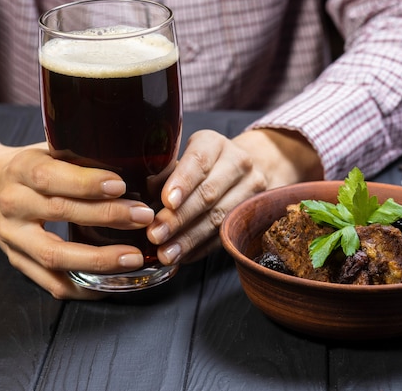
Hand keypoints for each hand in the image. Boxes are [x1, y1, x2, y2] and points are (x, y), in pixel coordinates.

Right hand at [0, 141, 154, 299]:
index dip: (85, 183)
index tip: (120, 185)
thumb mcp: (48, 149)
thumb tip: (134, 156)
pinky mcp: (19, 262)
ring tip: (134, 257)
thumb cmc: (32, 166)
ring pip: (55, 255)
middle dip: (107, 216)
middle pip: (60, 213)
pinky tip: (112, 283)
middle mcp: (13, 204)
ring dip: (98, 259)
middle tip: (144, 216)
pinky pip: (51, 284)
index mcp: (21, 170)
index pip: (50, 177)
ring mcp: (14, 238)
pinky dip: (83, 288)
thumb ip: (81, 153)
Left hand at [148, 128, 323, 264]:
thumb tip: (146, 197)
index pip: (199, 160)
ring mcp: (252, 188)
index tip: (166, 201)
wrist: (243, 171)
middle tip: (155, 234)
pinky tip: (183, 256)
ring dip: (190, 238)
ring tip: (166, 253)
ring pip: (219, 217)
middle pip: (209, 193)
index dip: (183, 181)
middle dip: (179, 217)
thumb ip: (164, 174)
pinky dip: (202, 248)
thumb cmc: (201, 166)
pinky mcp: (255, 213)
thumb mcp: (182, 159)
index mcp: (214, 144)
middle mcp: (238, 163)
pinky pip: (226, 234)